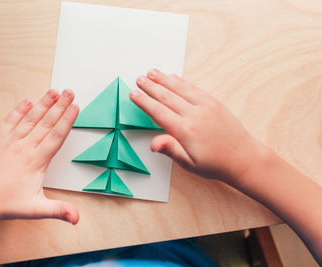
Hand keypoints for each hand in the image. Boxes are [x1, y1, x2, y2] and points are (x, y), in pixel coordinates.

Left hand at [0, 89, 78, 223]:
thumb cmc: (8, 203)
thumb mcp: (36, 209)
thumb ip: (59, 210)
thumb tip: (76, 218)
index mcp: (36, 161)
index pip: (56, 136)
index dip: (67, 120)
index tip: (75, 107)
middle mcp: (24, 148)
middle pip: (46, 122)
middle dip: (60, 106)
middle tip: (69, 92)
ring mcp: (10, 142)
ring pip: (30, 119)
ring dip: (42, 104)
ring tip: (53, 92)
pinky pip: (10, 121)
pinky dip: (18, 110)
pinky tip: (27, 101)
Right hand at [130, 69, 265, 181]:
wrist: (243, 158)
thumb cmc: (215, 164)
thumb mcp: (189, 163)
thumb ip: (170, 149)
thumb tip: (153, 143)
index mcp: (185, 130)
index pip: (159, 112)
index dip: (144, 102)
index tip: (134, 94)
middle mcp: (195, 115)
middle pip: (167, 96)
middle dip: (151, 87)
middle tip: (139, 79)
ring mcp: (206, 106)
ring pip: (180, 88)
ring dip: (164, 79)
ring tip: (152, 72)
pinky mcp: (215, 103)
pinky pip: (195, 88)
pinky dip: (182, 82)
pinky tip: (174, 77)